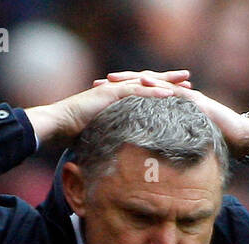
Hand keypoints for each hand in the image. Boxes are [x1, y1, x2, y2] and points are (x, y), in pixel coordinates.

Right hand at [25, 70, 189, 147]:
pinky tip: (169, 94)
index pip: (143, 93)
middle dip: (169, 81)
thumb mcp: (100, 136)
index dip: (160, 93)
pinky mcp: (111, 93)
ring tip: (186, 84)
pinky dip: (153, 92)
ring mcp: (115, 90)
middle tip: (189, 81)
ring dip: (167, 83)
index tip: (178, 94)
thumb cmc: (73, 133)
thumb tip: (120, 158)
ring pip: (146, 83)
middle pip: (149, 83)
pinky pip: (137, 91)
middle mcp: (117, 90)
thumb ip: (112, 140)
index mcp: (116, 99)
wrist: (58, 124)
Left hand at [94, 71, 248, 159]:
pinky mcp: (195, 99)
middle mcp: (174, 97)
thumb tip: (142, 165)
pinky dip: (158, 87)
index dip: (120, 96)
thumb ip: (163, 149)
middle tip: (98, 82)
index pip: (140, 97)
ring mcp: (184, 95)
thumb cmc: (210, 145)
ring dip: (134, 80)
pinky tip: (144, 83)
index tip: (98, 96)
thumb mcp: (179, 147)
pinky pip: (173, 91)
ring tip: (115, 79)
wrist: (238, 138)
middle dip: (121, 83)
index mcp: (167, 106)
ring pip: (155, 84)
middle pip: (143, 85)